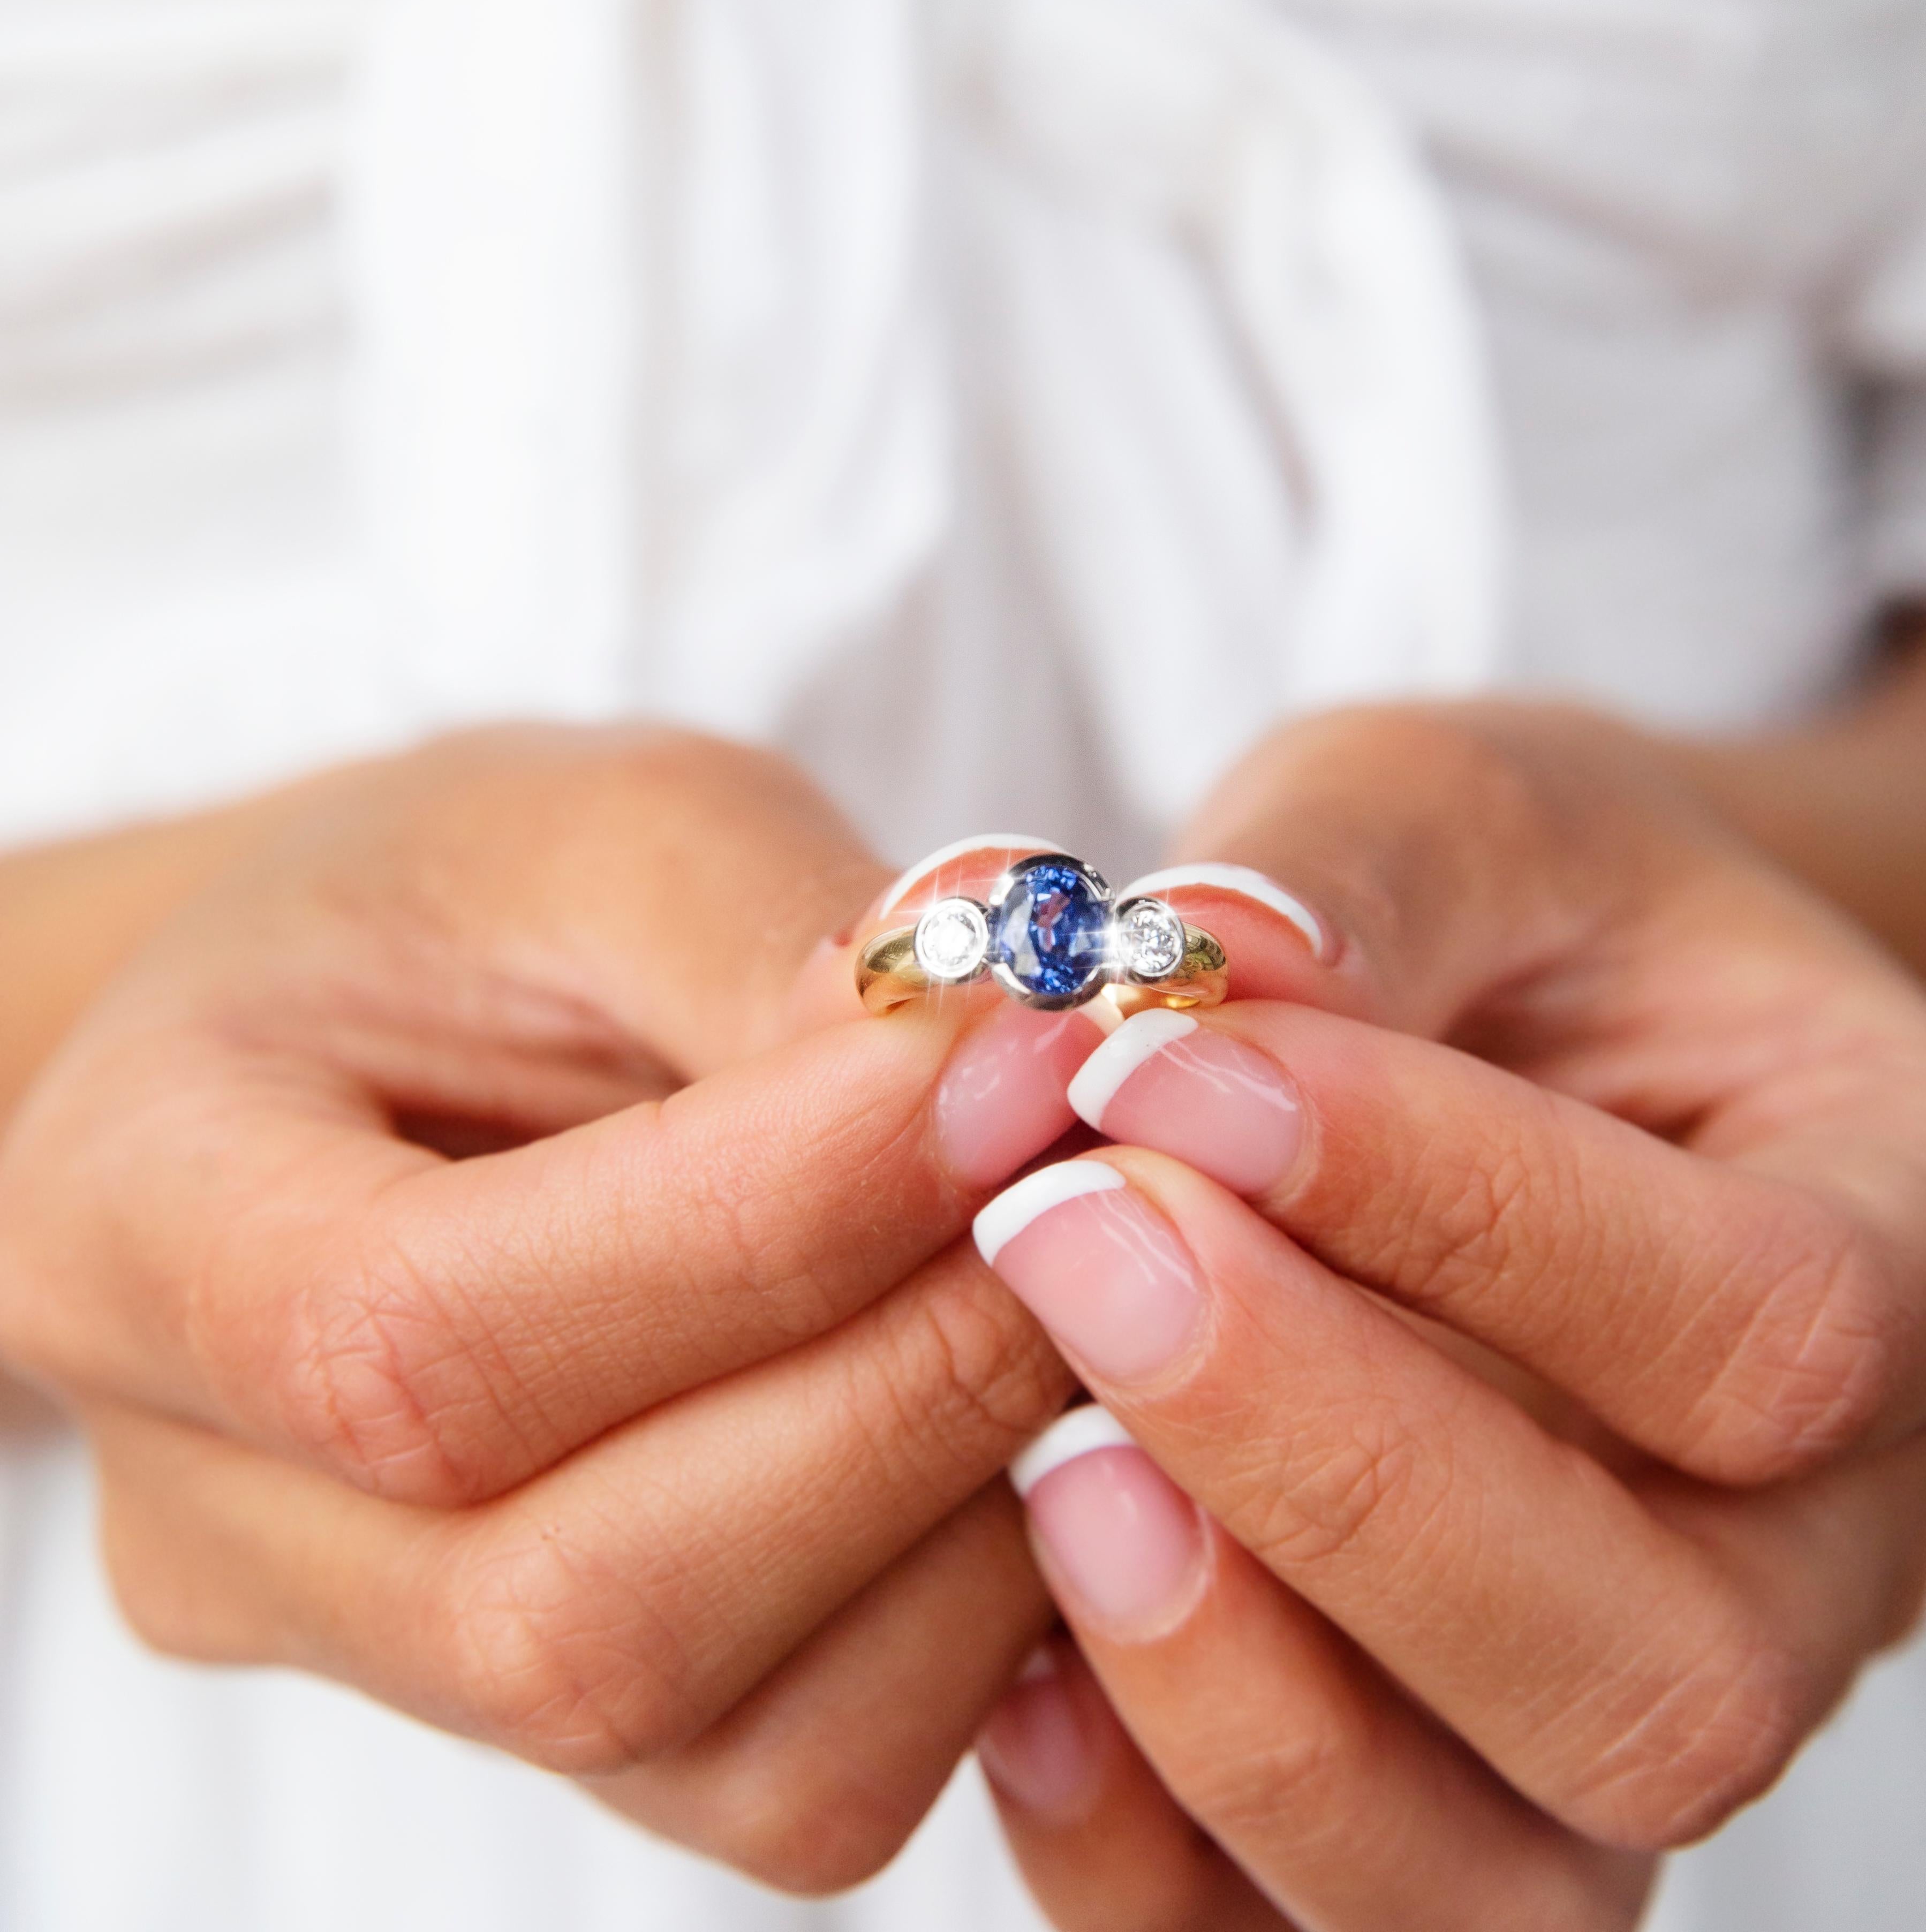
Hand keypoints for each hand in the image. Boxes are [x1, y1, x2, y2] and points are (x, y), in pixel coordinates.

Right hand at [0, 730, 1104, 1890]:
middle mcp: (220, 1515)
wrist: (406, 1023)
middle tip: (1115, 1177)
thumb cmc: (476, 895)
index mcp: (134, 1224)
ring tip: (1106, 1278)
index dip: (773, 1218)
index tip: (1027, 1059)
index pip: (421, 1338)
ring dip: (979, 1506)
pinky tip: (1051, 1406)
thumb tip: (1005, 1064)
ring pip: (725, 1739)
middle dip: (914, 1381)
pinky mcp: (576, 1729)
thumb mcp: (602, 826)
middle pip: (573, 1602)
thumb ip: (771, 938)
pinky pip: (816, 1774)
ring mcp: (393, 1659)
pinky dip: (989, 1613)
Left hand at [971, 706, 1925, 1928]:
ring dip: (1246, 1693)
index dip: (1448, 1212)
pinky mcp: (1450, 1783)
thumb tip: (1189, 977)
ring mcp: (1630, 1690)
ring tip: (1039, 1461)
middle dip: (1335, 1470)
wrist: (1535, 1041)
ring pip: (1508, 1870)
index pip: (1751, 1322)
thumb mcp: (1468, 805)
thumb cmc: (1532, 910)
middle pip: (1661, 1665)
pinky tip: (1016, 1654)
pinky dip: (1152, 1846)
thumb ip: (1357, 873)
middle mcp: (1823, 1540)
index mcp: (1918, 1242)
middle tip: (1068, 1246)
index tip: (1158, 1074)